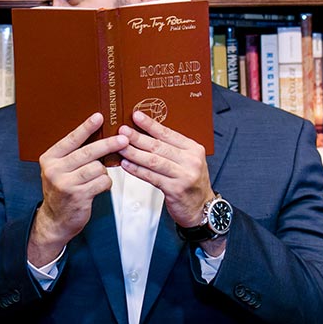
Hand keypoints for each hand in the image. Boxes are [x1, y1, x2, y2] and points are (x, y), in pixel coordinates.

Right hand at [29, 113, 126, 265]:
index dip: (86, 127)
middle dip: (108, 144)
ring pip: (97, 168)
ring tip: (98, 177)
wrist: (55, 220)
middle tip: (124, 139)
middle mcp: (54, 170)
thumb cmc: (62, 190)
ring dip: (103, 171)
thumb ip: (73, 155)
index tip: (99, 117)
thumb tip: (99, 136)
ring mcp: (65, 184)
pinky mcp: (78, 196)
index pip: (71, 139)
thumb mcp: (60, 169)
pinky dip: (105, 183)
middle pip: (87, 152)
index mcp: (50, 158)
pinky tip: (99, 187)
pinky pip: (102, 182)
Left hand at [117, 111, 212, 228]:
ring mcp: (184, 175)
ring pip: (154, 161)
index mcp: (193, 149)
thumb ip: (172, 149)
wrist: (202, 207)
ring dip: (134, 153)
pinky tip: (126, 165)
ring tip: (120, 147)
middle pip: (159, 146)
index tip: (136, 116)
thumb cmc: (191, 182)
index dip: (150, 124)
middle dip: (137, 137)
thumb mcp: (188, 161)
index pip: (168, 133)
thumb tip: (146, 134)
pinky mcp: (175, 189)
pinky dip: (137, 170)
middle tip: (122, 131)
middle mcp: (191, 160)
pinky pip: (151, 177)